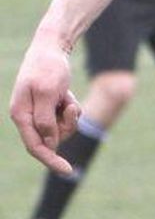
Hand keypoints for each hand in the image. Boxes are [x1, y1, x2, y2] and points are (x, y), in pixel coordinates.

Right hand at [9, 38, 79, 174]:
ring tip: (67, 97)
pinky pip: (65, 118)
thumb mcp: (47, 93)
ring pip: (60, 129)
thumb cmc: (48, 67)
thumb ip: (45, 119)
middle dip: (65, 127)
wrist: (52, 47)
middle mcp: (27, 116)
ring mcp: (38, 112)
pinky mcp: (49, 107)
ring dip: (69, 115)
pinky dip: (71, 109)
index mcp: (20, 115)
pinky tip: (67, 96)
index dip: (51, 160)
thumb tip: (48, 143)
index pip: (35, 146)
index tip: (68, 171)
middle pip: (51, 139)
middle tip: (70, 107)